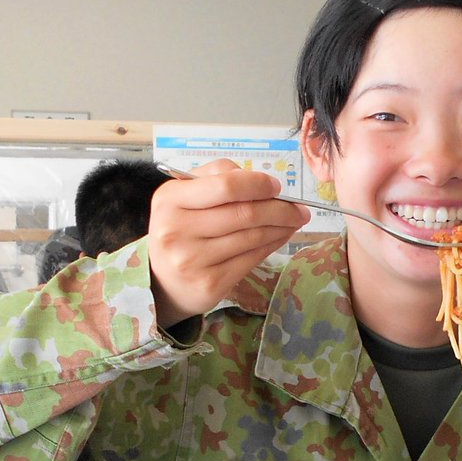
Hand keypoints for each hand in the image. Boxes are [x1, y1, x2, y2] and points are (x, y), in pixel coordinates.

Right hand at [147, 159, 309, 326]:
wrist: (161, 281)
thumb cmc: (180, 230)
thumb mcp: (184, 196)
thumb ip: (218, 177)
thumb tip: (263, 182)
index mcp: (170, 199)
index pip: (226, 186)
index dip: (258, 184)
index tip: (277, 186)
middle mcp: (177, 229)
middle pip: (244, 213)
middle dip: (280, 208)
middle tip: (300, 208)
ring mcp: (193, 260)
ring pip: (252, 236)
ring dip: (282, 226)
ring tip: (295, 220)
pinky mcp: (210, 283)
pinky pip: (252, 258)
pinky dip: (273, 244)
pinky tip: (281, 236)